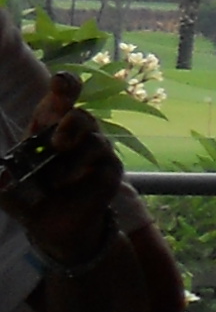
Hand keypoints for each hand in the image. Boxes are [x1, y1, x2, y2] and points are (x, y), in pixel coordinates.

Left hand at [0, 73, 126, 263]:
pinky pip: (103, 158)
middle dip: (70, 120)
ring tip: (55, 178)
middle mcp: (74, 134)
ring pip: (92, 135)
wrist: (53, 228)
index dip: (64, 86)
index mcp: (48, 128)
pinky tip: (66, 183)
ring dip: (72, 156)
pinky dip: (80, 169)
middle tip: (57, 143)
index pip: (60, 98)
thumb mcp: (5, 186)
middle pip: (80, 112)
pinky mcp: (110, 168)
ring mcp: (95, 150)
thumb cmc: (29, 199)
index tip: (59, 82)